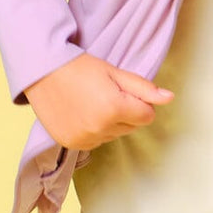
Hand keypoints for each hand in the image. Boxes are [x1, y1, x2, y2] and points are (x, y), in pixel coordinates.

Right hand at [23, 53, 173, 150]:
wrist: (42, 72)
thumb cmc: (80, 67)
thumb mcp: (115, 72)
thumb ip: (144, 88)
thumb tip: (169, 98)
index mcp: (114, 109)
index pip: (147, 116)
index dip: (139, 102)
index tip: (123, 90)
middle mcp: (100, 129)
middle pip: (131, 127)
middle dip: (126, 112)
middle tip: (106, 93)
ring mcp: (84, 140)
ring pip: (114, 135)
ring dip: (110, 123)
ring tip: (92, 102)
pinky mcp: (72, 145)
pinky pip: (96, 142)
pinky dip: (94, 130)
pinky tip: (83, 113)